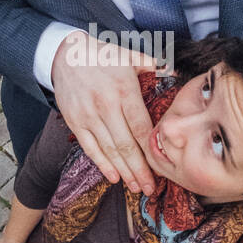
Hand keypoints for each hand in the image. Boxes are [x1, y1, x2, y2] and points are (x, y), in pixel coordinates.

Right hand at [51, 30, 163, 195]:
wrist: (66, 54)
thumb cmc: (103, 56)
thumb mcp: (130, 55)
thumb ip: (153, 65)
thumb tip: (175, 73)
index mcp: (124, 90)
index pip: (141, 127)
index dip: (151, 150)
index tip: (162, 167)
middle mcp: (106, 106)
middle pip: (126, 145)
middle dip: (140, 170)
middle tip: (151, 188)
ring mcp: (89, 116)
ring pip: (109, 150)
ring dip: (124, 172)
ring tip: (136, 187)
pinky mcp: (75, 122)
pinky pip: (90, 148)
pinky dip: (102, 164)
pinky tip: (114, 177)